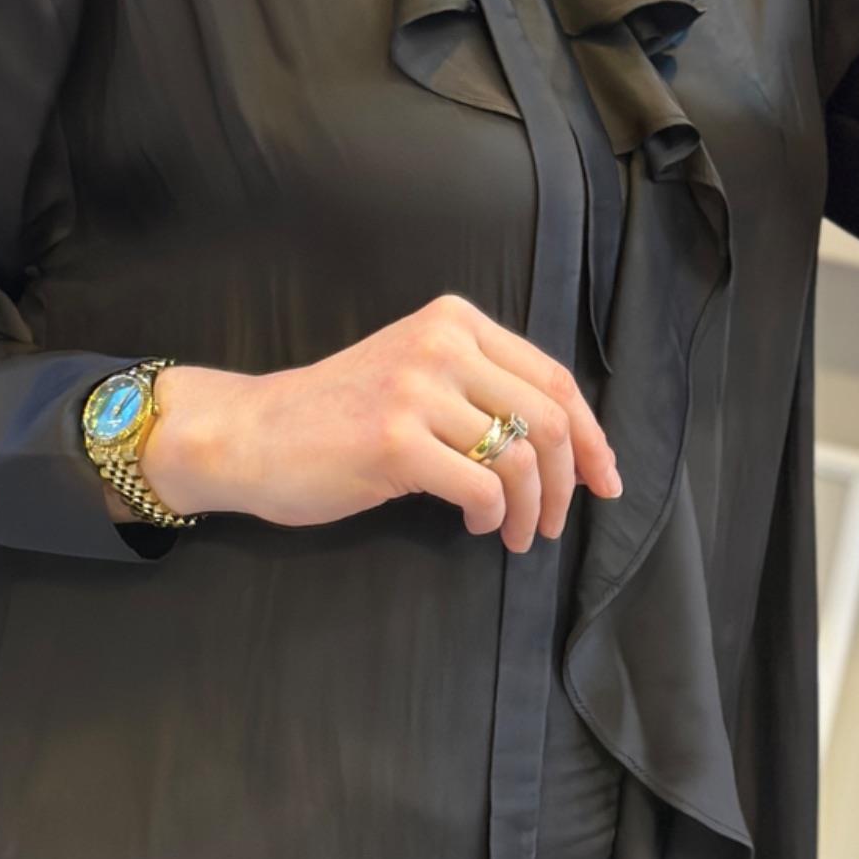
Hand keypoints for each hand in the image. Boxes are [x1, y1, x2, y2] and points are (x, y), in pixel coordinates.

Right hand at [134, 295, 621, 552]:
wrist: (253, 436)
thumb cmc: (337, 419)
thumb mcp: (415, 377)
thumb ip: (479, 389)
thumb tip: (563, 445)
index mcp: (455, 322)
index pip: (553, 377)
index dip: (590, 435)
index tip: (605, 479)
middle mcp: (441, 344)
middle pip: (548, 416)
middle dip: (567, 482)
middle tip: (555, 524)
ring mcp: (417, 389)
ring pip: (519, 456)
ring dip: (530, 509)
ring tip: (517, 536)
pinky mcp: (396, 440)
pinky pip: (480, 486)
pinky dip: (492, 516)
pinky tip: (479, 526)